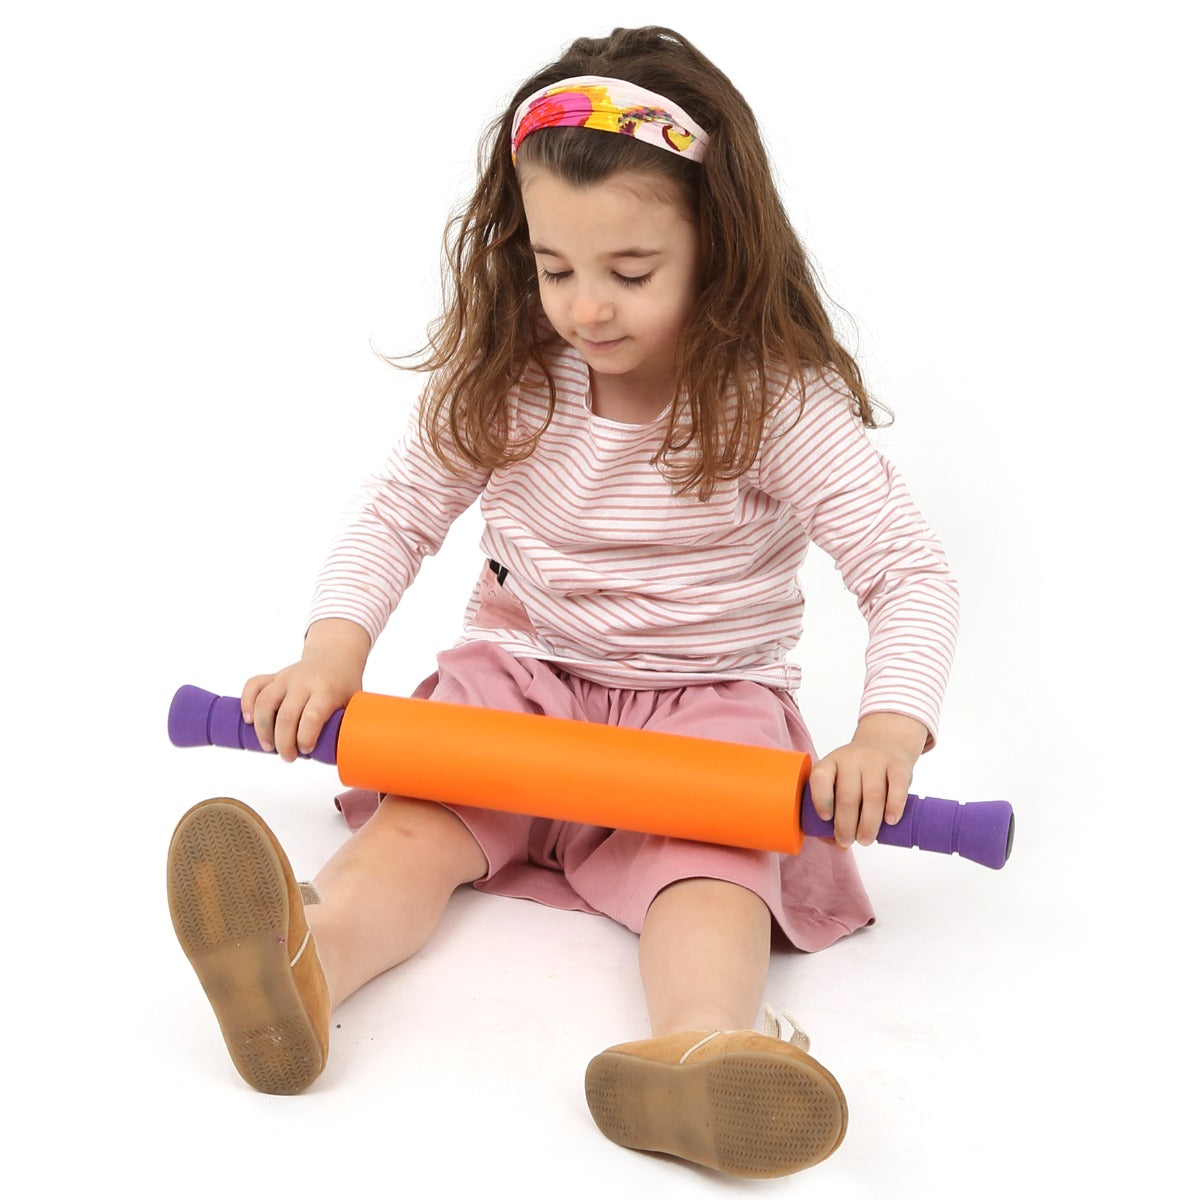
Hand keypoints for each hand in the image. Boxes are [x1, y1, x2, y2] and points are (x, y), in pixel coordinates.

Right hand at [242, 619, 370, 760]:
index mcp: (326, 691)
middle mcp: (304, 682)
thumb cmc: (344, 685)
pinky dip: (246, 703)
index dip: (305, 738)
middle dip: (283, 743)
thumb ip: (348, 725)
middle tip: (288, 757)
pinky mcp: (274, 676)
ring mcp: (286, 677)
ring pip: (265, 702)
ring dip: (262, 729)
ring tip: (268, 747)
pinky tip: (248, 721)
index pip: (312, 717)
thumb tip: (346, 757)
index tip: (307, 750)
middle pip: (286, 716)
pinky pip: (254, 685)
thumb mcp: (353, 703)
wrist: (335, 657)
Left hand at [808, 712, 928, 846]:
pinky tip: (890, 821)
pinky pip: (897, 787)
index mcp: (830, 763)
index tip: (826, 818)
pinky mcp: (899, 766)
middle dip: (846, 824)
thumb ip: (835, 811)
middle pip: (848, 795)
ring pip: (872, 795)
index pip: (820, 778)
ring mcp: (876, 760)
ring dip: (869, 823)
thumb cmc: (857, 775)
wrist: (885, 744)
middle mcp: (851, 759)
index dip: (821, 799)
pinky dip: (894, 806)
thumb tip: (837, 845)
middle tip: (847, 840)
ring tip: (865, 839)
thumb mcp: (839, 782)